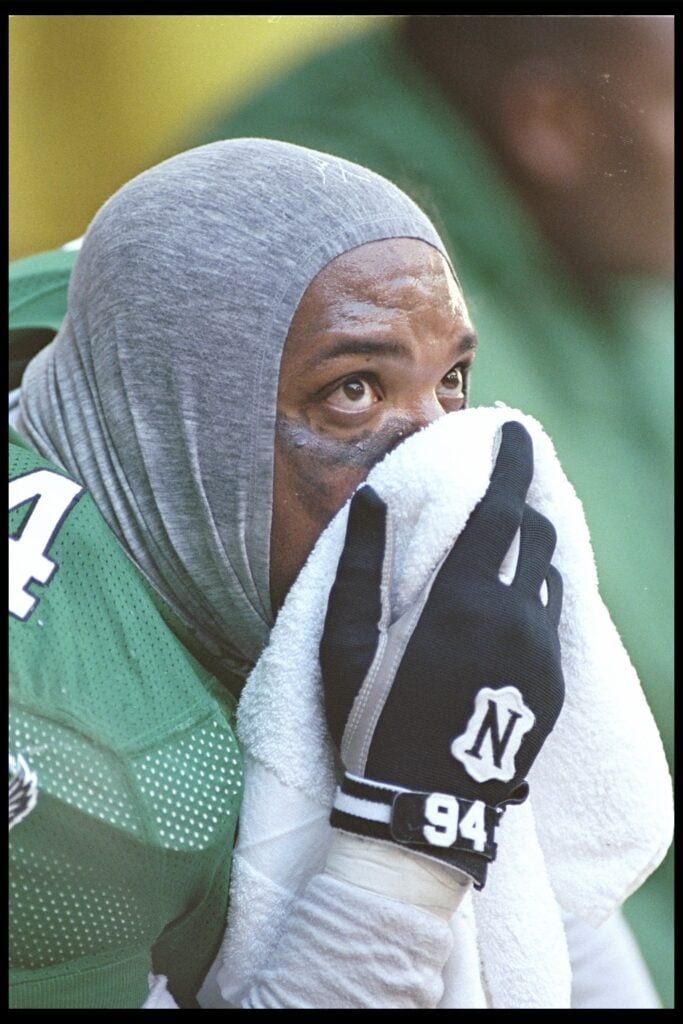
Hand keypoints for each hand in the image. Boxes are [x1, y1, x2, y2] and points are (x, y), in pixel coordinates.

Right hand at [320, 421, 563, 887]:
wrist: (423, 809)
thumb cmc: (369, 721)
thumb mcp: (345, 643)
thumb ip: (359, 565)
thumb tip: (370, 496)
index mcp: (461, 598)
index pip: (501, 507)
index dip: (510, 462)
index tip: (513, 430)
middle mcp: (513, 617)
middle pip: (536, 535)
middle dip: (524, 499)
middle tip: (505, 483)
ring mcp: (540, 653)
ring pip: (549, 577)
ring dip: (531, 549)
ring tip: (504, 544)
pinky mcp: (552, 684)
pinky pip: (551, 620)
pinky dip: (533, 595)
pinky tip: (508, 605)